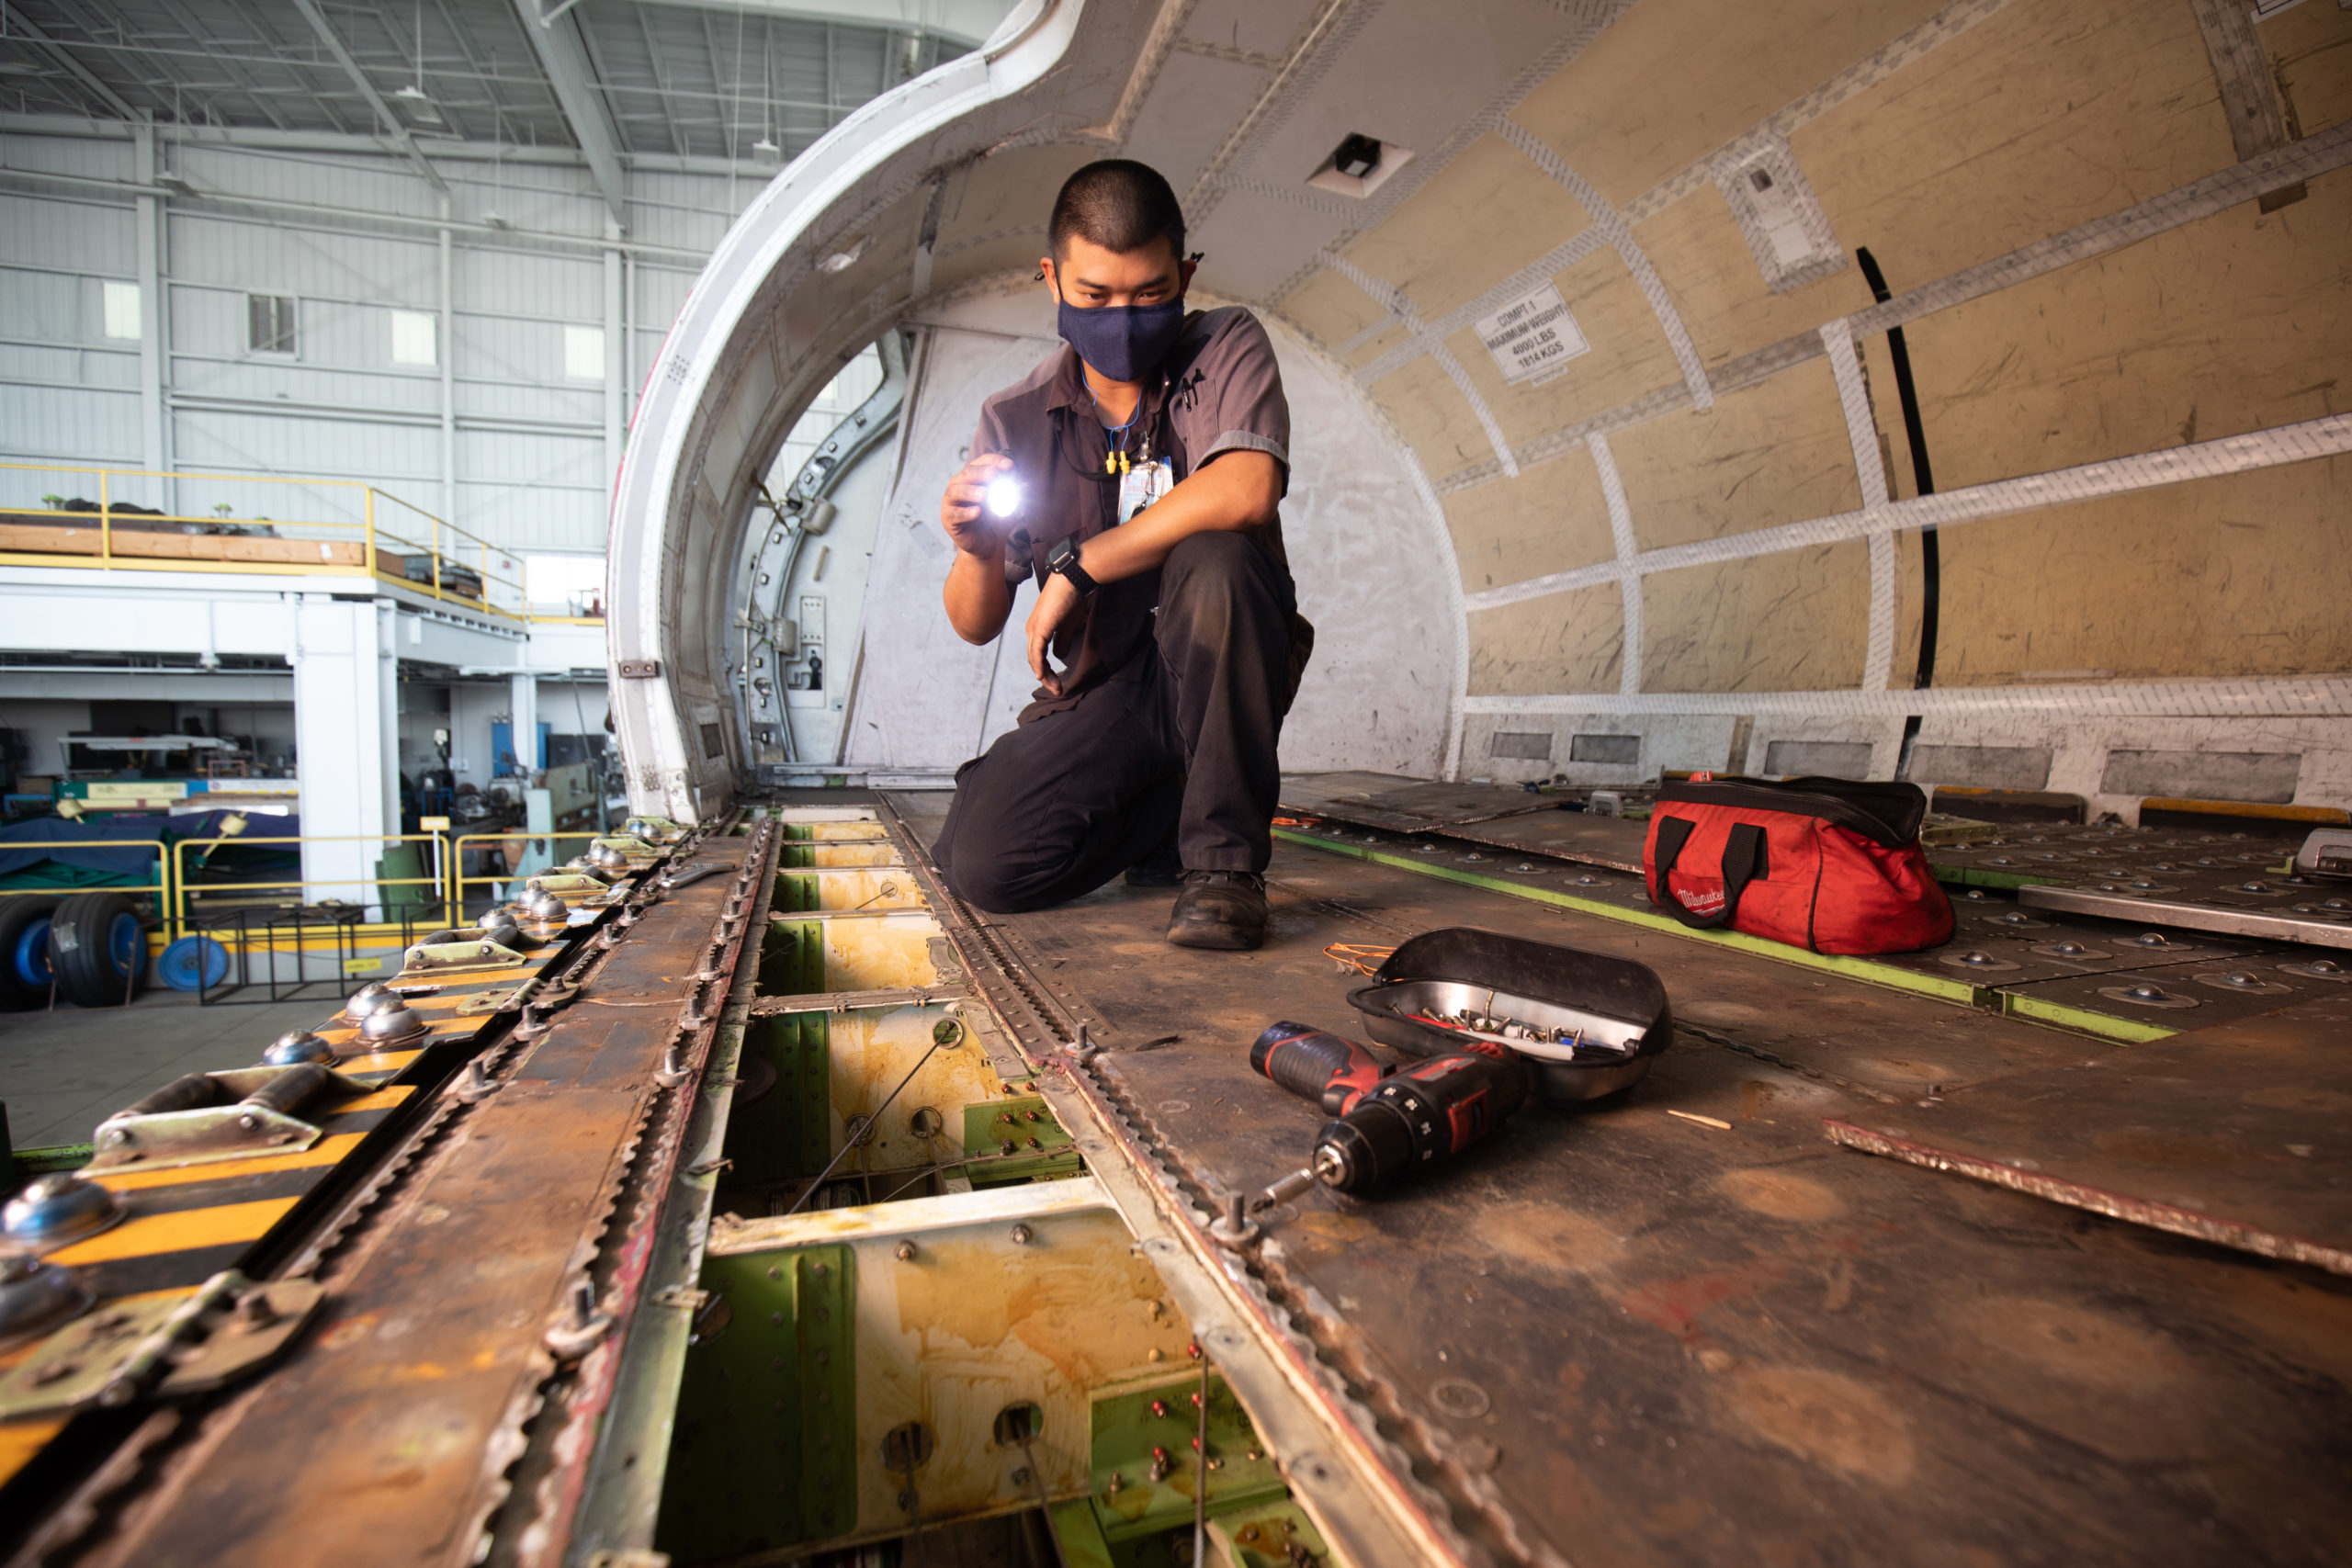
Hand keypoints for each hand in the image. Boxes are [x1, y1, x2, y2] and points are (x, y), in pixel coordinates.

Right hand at [940, 452, 1011, 557]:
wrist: (988, 545)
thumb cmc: (996, 521)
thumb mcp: (1010, 507)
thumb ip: (1016, 496)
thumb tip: (1025, 485)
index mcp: (975, 476)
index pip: (983, 462)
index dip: (996, 461)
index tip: (1010, 466)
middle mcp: (960, 483)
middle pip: (968, 473)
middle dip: (982, 472)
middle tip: (994, 474)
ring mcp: (951, 500)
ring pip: (957, 490)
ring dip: (971, 491)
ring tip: (984, 494)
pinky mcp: (947, 517)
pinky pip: (954, 513)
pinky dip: (965, 512)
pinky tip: (977, 512)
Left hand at [1024, 569, 1082, 695]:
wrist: (1073, 580)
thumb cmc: (1071, 598)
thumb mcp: (1068, 625)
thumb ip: (1062, 641)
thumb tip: (1059, 656)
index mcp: (1037, 628)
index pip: (1038, 655)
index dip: (1046, 670)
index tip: (1057, 683)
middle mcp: (1031, 629)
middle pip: (1034, 659)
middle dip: (1045, 677)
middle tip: (1057, 690)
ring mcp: (1033, 629)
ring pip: (1034, 658)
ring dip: (1044, 675)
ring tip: (1055, 688)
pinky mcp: (1039, 628)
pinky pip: (1036, 651)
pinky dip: (1038, 665)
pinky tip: (1041, 676)